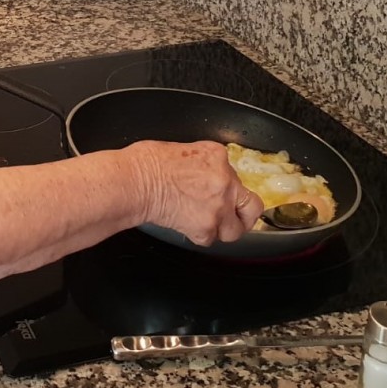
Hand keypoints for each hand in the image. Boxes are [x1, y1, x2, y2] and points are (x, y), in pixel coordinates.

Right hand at [134, 140, 261, 245]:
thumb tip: (203, 175)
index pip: (235, 174)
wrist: (134, 182)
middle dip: (245, 213)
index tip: (221, 190)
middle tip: (239, 216)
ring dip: (224, 229)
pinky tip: (188, 225)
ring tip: (211, 226)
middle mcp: (225, 181)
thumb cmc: (147, 163)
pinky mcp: (206, 227)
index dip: (226, 185)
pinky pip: (210, 238)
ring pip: (235, 230)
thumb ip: (203, 164)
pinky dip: (200, 235)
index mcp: (218, 156)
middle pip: (251, 205)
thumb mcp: (182, 149)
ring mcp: (218, 207)